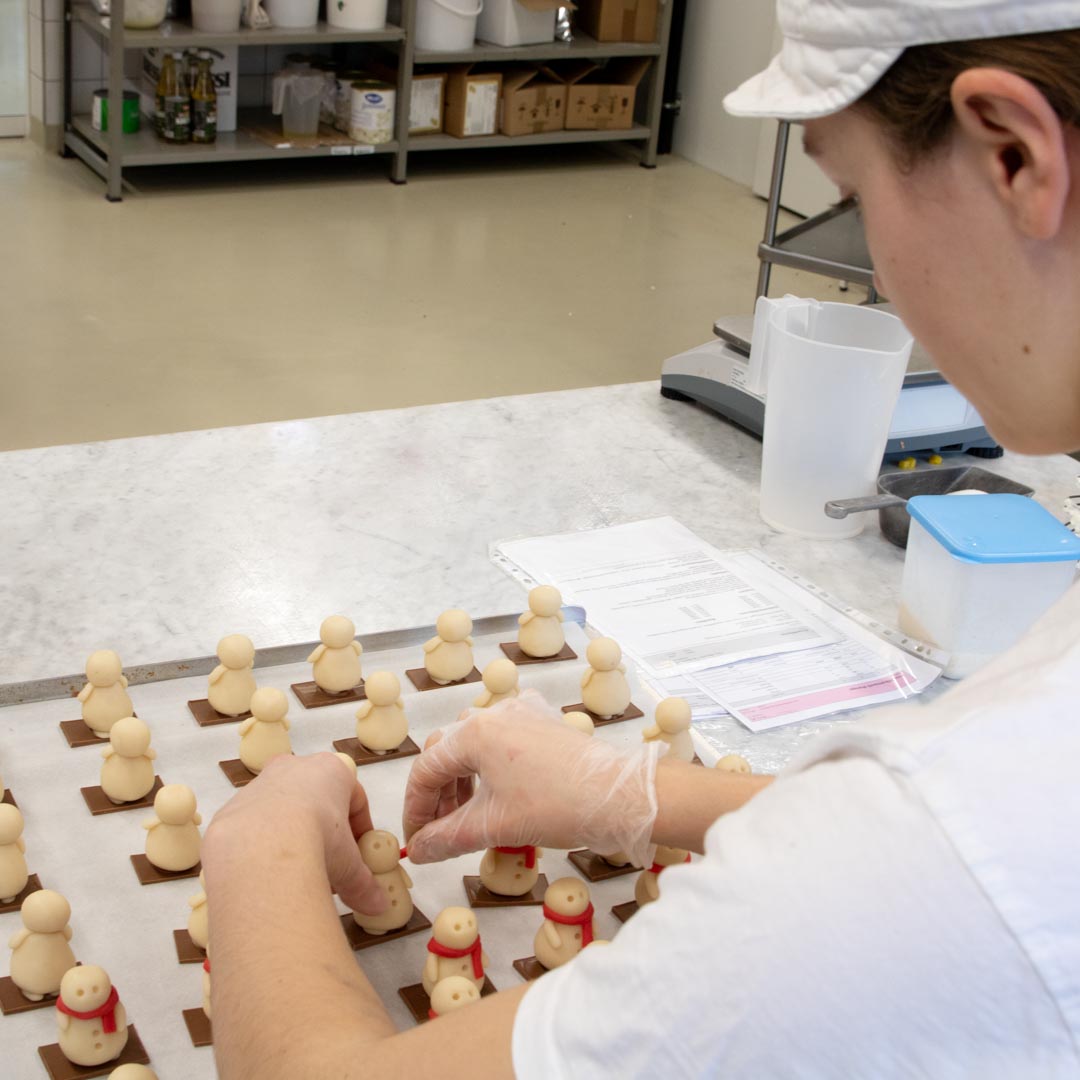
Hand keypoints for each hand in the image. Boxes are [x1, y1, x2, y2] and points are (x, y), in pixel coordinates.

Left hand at [204, 752, 386, 915]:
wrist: (260, 847)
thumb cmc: (318, 839)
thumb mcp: (349, 866)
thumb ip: (364, 884)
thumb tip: (380, 906)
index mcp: (331, 770)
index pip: (355, 797)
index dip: (360, 829)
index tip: (359, 855)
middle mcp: (293, 768)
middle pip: (316, 800)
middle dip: (323, 832)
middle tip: (327, 864)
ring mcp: (258, 785)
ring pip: (281, 811)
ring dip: (291, 837)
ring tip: (295, 873)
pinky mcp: (231, 808)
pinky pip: (252, 826)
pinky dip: (261, 846)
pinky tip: (266, 872)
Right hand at [402, 690, 661, 867]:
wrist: (619, 796)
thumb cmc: (559, 806)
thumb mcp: (494, 827)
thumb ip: (447, 838)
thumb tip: (419, 852)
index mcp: (476, 733)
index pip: (426, 769)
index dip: (416, 809)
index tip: (417, 839)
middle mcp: (496, 714)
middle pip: (448, 752)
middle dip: (439, 794)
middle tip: (439, 830)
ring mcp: (522, 713)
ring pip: (474, 743)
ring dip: (463, 779)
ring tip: (468, 816)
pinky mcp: (544, 721)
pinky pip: (504, 736)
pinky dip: (491, 763)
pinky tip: (498, 789)